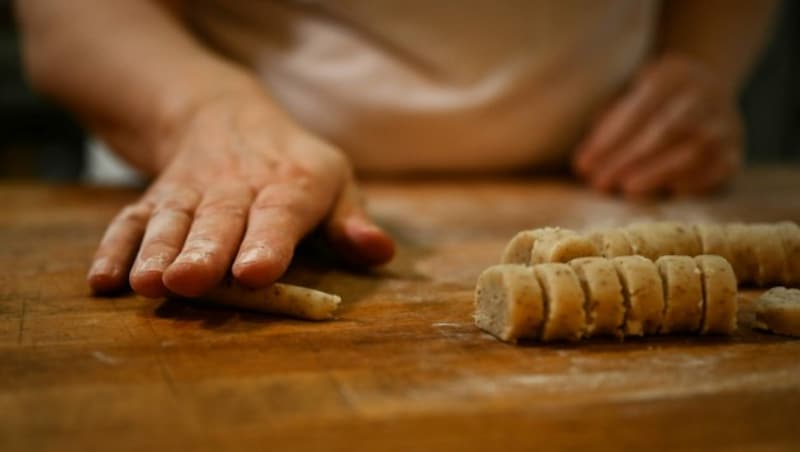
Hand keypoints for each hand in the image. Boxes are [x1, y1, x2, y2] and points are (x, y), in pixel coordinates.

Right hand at [87, 89, 394, 296]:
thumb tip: (380, 252)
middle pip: (219, 219)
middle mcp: (236, 187)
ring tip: (147, 283)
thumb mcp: (335, 181)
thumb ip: (351, 222)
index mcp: (291, 183)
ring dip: (156, 249)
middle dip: (204, 250)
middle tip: (189, 281)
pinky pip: (131, 219)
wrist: (226, 116)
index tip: (255, 273)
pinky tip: (103, 281)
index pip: (280, 214)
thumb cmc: (295, 165)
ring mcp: (191, 192)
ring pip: (171, 219)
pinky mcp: (156, 198)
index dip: (269, 243)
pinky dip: (114, 247)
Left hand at [573, 54, 742, 196]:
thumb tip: (583, 165)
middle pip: (666, 129)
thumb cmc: (649, 102)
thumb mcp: (627, 95)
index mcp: (674, 74)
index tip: (582, 164)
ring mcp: (726, 123)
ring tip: (626, 189)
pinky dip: (694, 183)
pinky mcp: (735, 152)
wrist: (705, 91)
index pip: (638, 109)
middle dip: (628, 159)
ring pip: (694, 150)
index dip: (608, 140)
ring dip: (656, 173)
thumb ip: (606, 124)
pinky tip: (667, 193)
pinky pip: (719, 169)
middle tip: (600, 182)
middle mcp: (707, 94)